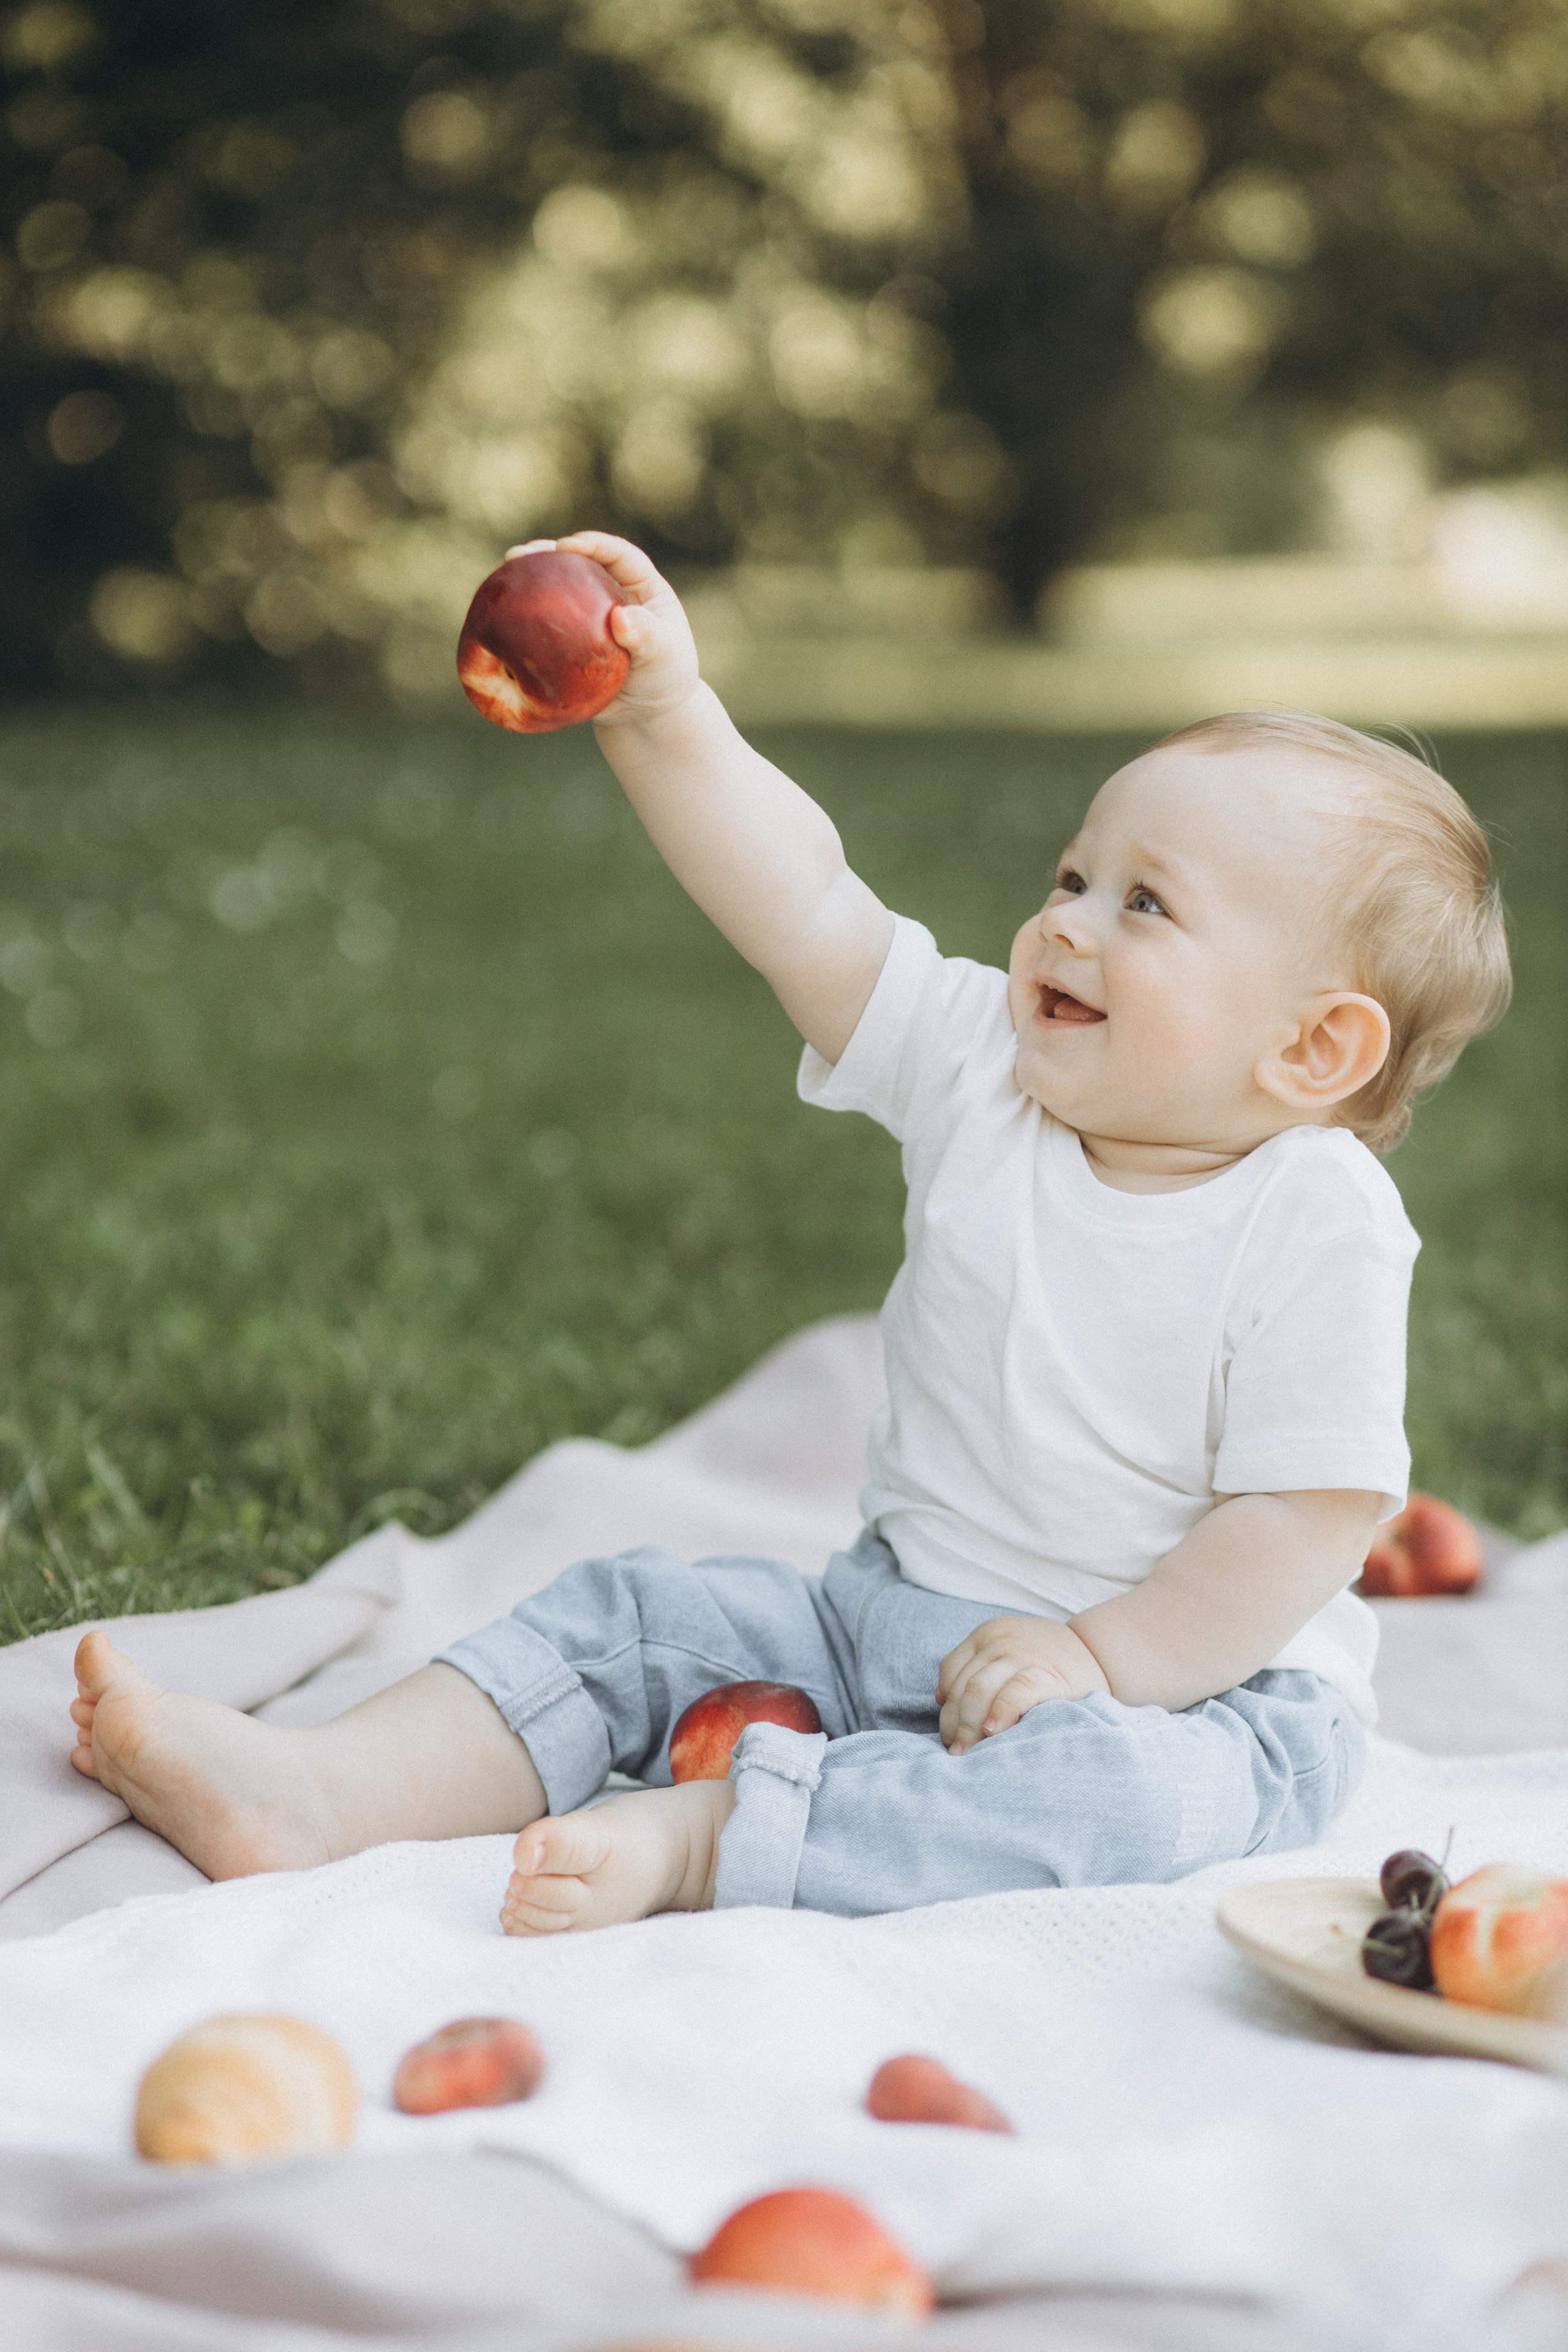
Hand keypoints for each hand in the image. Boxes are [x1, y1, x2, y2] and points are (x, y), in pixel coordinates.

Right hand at [506, 532, 699, 727]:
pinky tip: (499, 617)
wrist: (648, 711)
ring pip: (556, 590)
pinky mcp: (567, 639)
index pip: (619, 555)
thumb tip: (620, 617)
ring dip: (528, 578)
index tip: (569, 546)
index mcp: (639, 585)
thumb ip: (648, 636)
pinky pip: (544, 626)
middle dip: (547, 554)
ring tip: (503, 571)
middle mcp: (609, 591)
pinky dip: (524, 619)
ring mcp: (585, 615)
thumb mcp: (666, 656)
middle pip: (577, 564)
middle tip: (519, 555)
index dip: (594, 545)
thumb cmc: (666, 678)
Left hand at [937, 1616, 1110, 1753]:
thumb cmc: (1050, 1664)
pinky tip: (992, 1733)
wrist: (1101, 1652)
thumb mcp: (1010, 1654)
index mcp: (987, 1635)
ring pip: (978, 1690)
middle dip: (953, 1723)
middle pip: (961, 1685)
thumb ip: (980, 1670)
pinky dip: (998, 1714)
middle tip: (955, 1752)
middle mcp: (999, 1640)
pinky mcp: (1045, 1674)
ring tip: (968, 1753)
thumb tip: (942, 1699)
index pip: (950, 1669)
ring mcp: (1021, 1654)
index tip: (949, 1733)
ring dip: (967, 1726)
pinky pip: (1013, 1694)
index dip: (946, 1704)